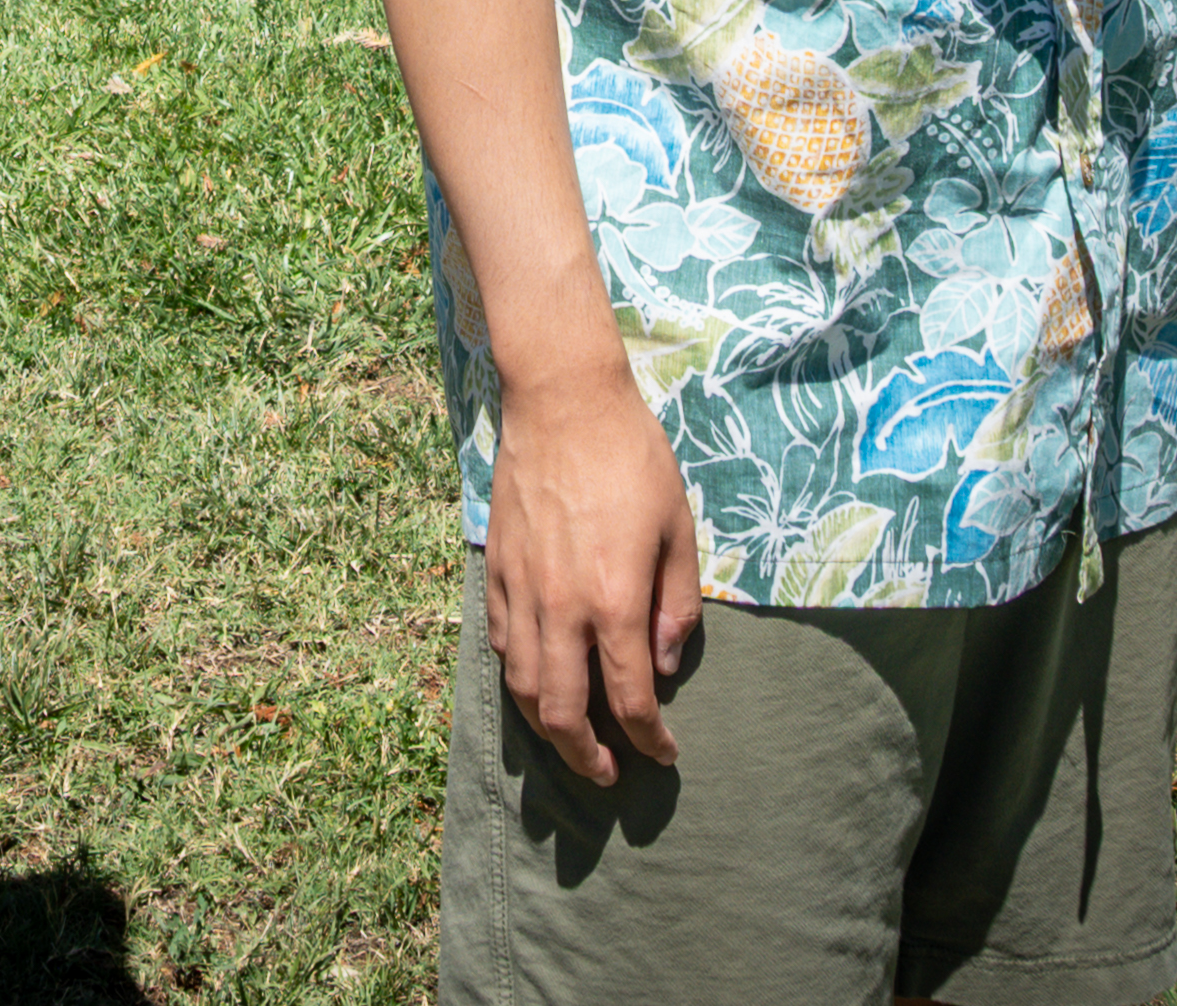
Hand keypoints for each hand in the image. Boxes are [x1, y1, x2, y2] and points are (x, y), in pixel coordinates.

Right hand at [484, 365, 701, 785]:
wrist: (564, 402)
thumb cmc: (633, 459)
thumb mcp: (679, 529)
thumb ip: (677, 605)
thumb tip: (663, 665)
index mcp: (615, 600)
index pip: (630, 699)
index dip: (650, 740)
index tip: (664, 754)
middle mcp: (562, 607)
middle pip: (564, 713)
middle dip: (587, 757)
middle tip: (607, 774)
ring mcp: (522, 590)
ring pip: (524, 688)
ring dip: (547, 729)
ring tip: (571, 744)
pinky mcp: (498, 570)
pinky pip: (503, 644)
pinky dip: (520, 677)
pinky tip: (539, 684)